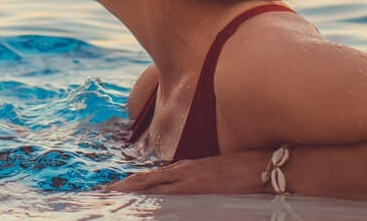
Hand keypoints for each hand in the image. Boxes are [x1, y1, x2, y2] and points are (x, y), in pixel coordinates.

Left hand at [106, 150, 277, 194]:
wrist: (265, 166)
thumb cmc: (245, 170)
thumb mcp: (215, 174)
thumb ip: (197, 181)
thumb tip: (185, 190)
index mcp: (186, 167)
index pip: (151, 177)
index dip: (130, 183)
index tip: (112, 189)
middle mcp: (183, 171)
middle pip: (145, 181)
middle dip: (122, 188)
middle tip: (101, 194)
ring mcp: (189, 179)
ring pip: (151, 186)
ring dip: (130, 192)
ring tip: (110, 196)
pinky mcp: (198, 187)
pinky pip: (168, 194)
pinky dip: (151, 197)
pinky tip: (140, 201)